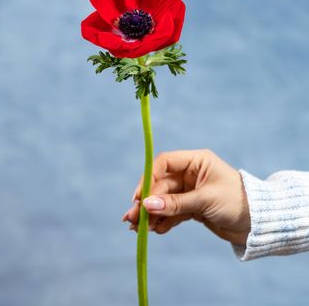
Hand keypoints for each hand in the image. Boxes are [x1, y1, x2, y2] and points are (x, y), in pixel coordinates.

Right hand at [122, 149, 250, 244]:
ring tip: (140, 229)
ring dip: (152, 214)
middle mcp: (190, 173)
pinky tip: (157, 231)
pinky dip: (164, 221)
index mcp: (196, 161)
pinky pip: (173, 212)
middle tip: (132, 219)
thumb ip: (175, 203)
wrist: (258, 223)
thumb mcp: (205, 200)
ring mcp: (190, 190)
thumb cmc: (237, 202)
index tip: (138, 197)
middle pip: (161, 185)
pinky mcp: (192, 206)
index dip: (148, 178)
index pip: (164, 163)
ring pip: (165, 200)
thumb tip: (146, 204)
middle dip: (147, 202)